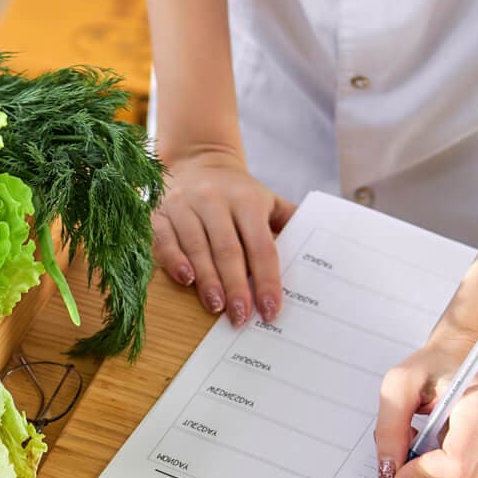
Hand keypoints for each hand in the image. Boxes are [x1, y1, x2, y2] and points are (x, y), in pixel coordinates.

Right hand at [152, 145, 295, 325]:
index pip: (261, 246)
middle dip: (236, 286)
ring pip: (197, 247)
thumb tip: (317, 255)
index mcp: (247, 199)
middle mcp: (214, 200)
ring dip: (207, 281)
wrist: (197, 161)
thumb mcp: (266, 199)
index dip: (267, 280)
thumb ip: (289, 222)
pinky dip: (174, 260)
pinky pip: (164, 240)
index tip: (270, 310)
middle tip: (241, 317)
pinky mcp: (159, 213)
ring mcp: (184, 205)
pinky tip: (186, 281)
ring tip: (217, 307)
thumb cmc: (237, 191)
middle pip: (228, 250)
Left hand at [374, 335, 477, 477]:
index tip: (395, 471)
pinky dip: (442, 476)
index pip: (455, 465)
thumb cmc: (433, 368)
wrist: (464, 358)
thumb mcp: (398, 385)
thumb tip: (389, 470)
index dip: (420, 475)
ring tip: (418, 444)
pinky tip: (434, 450)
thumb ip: (389, 429)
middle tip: (396, 468)